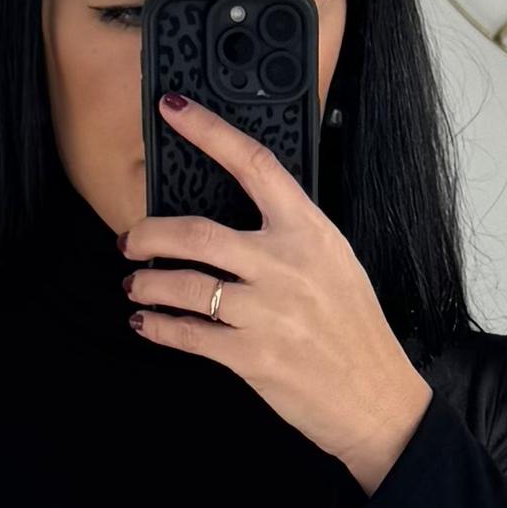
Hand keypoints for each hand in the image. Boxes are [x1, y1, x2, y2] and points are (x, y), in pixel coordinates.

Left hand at [124, 110, 432, 495]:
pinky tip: (146, 323)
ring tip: (135, 285)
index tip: (174, 110)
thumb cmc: (354, 329)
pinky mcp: (251, 357)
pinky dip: (157, 327)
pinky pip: (188, 335)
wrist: (377, 397)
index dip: (209, 132)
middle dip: (147, 234)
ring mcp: (268, 313)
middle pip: (196, 232)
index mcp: (310, 232)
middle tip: (129, 240)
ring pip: (184, 285)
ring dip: (147, 284)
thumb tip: (238, 215)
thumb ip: (290, 235)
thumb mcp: (336, 263)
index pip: (254, 164)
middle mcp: (286, 265)